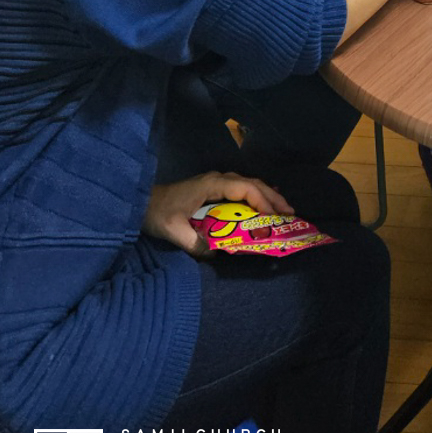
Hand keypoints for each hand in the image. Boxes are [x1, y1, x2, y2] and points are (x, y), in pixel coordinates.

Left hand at [143, 174, 293, 255]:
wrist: (140, 202)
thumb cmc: (157, 213)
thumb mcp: (174, 230)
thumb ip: (195, 243)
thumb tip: (218, 253)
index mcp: (212, 184)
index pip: (245, 189)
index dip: (263, 202)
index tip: (274, 218)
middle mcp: (218, 179)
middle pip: (253, 184)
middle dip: (273, 198)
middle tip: (291, 214)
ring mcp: (216, 182)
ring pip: (249, 184)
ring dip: (267, 196)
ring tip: (283, 210)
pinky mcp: (213, 188)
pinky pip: (242, 189)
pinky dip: (256, 196)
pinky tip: (264, 204)